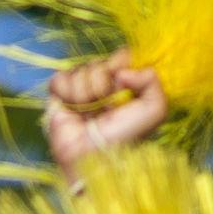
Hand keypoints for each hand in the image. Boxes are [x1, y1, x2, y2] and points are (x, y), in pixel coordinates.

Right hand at [42, 57, 167, 173]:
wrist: (93, 157)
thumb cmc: (125, 137)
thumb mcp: (154, 111)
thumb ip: (152, 81)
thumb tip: (122, 71)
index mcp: (126, 84)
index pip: (121, 55)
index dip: (119, 63)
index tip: (121, 82)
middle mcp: (103, 84)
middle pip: (99, 61)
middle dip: (102, 83)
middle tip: (105, 106)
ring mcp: (80, 90)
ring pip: (80, 70)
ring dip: (85, 93)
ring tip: (88, 114)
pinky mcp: (58, 96)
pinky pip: (59, 79)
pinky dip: (66, 93)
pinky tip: (72, 110)